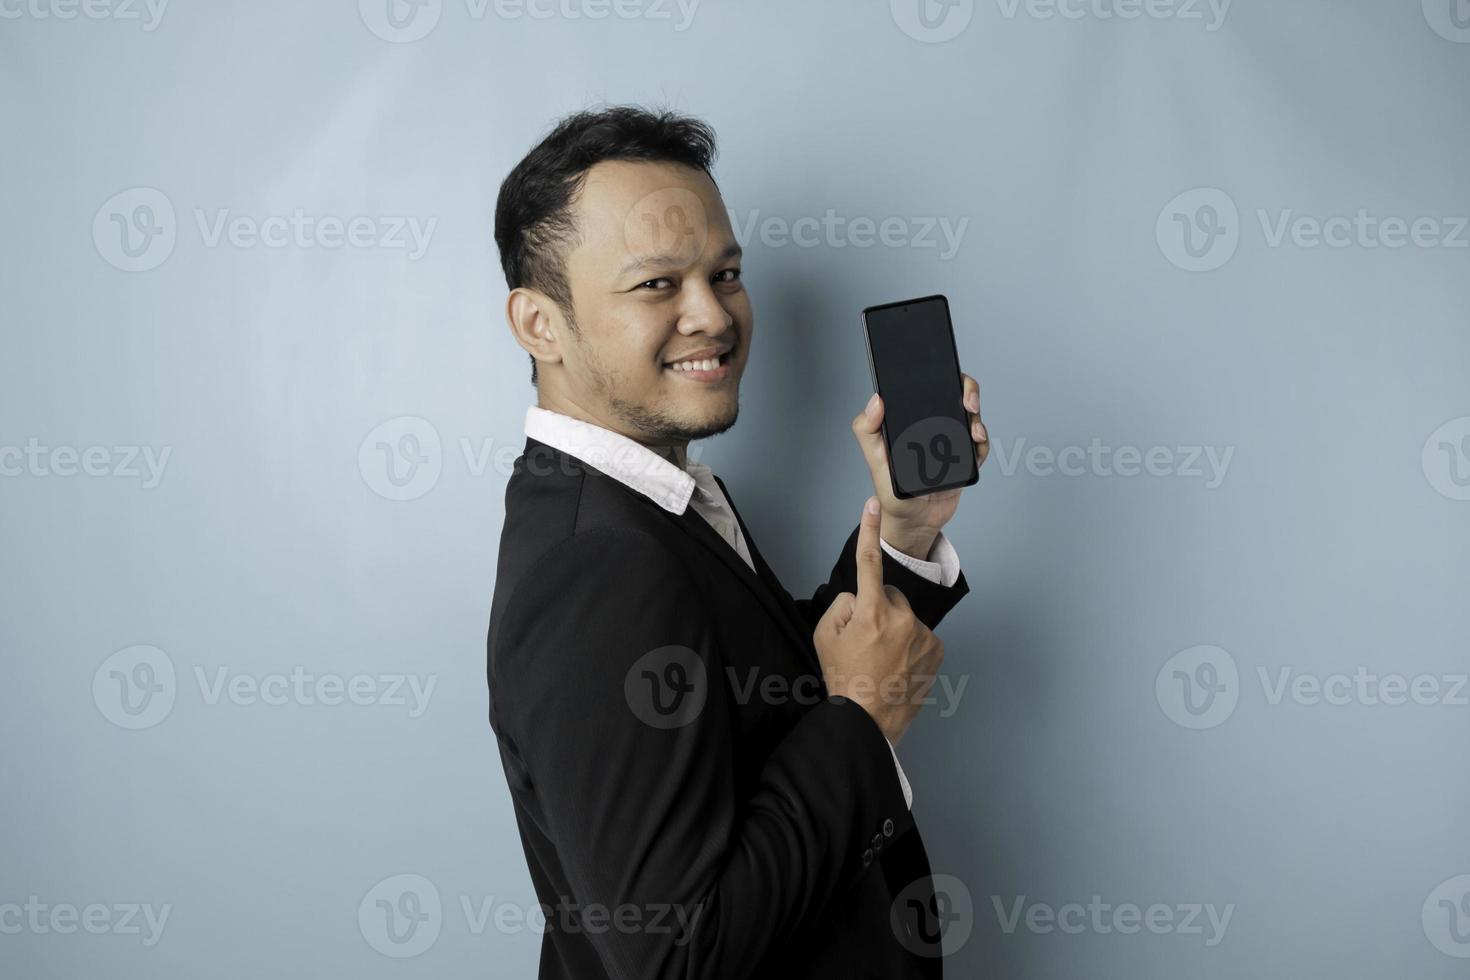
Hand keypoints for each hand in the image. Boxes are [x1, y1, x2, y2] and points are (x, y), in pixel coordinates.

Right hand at [812, 497, 945, 745]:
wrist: (868, 719)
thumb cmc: (844, 678)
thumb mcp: (824, 636)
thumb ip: (841, 605)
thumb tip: (859, 597)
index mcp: (871, 612)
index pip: (868, 563)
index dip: (869, 531)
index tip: (871, 505)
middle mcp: (902, 619)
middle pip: (888, 595)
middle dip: (878, 608)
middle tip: (865, 640)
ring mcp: (923, 635)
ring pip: (905, 616)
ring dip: (895, 628)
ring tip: (881, 658)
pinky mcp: (937, 649)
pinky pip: (919, 633)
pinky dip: (909, 642)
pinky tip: (897, 664)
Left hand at [851, 372, 989, 557]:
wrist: (913, 520)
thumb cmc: (890, 488)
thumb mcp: (874, 458)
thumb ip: (867, 430)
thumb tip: (876, 400)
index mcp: (911, 418)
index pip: (928, 387)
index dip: (941, 377)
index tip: (948, 381)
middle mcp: (932, 423)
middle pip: (956, 394)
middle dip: (969, 391)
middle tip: (969, 404)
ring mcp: (951, 438)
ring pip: (972, 417)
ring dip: (978, 419)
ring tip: (974, 433)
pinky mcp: (965, 456)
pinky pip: (980, 444)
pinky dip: (982, 445)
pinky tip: (975, 451)